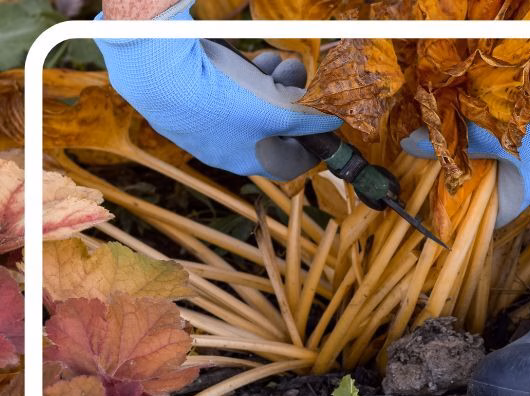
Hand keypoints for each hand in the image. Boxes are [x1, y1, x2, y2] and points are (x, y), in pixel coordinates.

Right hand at [95, 0, 341, 179]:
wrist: (158, 73)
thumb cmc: (221, 100)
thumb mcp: (277, 113)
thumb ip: (308, 120)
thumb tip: (333, 121)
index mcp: (245, 161)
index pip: (289, 165)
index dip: (311, 145)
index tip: (324, 122)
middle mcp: (225, 147)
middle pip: (273, 128)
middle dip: (292, 100)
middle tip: (299, 76)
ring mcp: (207, 122)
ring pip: (253, 104)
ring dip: (272, 82)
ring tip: (278, 61)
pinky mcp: (192, 96)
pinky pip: (229, 88)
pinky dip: (247, 73)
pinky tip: (254, 57)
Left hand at [402, 37, 529, 226]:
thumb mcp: (481, 128)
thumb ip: (448, 142)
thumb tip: (409, 145)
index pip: (500, 216)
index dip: (471, 212)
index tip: (445, 201)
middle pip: (505, 185)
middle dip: (476, 175)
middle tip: (446, 164)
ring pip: (515, 159)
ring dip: (490, 149)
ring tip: (463, 135)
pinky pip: (528, 139)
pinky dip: (506, 133)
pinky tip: (490, 113)